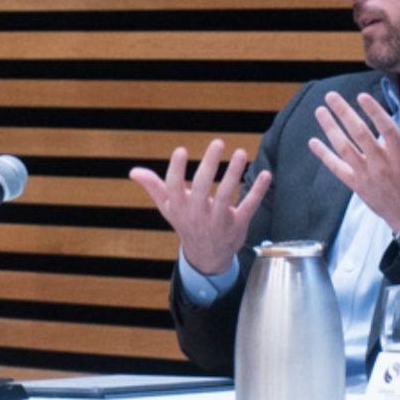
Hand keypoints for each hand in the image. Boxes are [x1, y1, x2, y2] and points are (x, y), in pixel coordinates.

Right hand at [130, 138, 272, 276]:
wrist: (206, 256)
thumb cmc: (187, 223)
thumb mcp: (169, 208)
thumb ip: (154, 187)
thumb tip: (133, 171)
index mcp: (179, 208)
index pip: (174, 187)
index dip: (176, 169)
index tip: (180, 150)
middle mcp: (197, 215)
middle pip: (202, 188)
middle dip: (209, 165)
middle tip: (217, 142)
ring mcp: (218, 221)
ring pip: (226, 196)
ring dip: (234, 173)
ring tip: (241, 153)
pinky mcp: (238, 225)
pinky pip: (249, 206)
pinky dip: (258, 191)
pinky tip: (266, 174)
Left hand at [307, 92, 399, 230]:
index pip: (385, 127)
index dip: (373, 111)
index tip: (361, 96)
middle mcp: (381, 162)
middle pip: (359, 133)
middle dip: (344, 113)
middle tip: (331, 96)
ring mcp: (367, 174)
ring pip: (344, 148)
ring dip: (331, 128)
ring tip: (320, 112)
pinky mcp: (357, 185)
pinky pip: (337, 168)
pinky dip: (324, 155)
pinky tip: (313, 142)